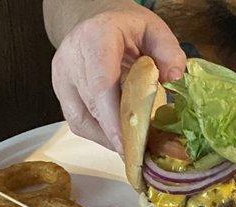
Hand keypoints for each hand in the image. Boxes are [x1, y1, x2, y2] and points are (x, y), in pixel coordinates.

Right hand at [51, 3, 185, 151]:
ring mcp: (62, 76)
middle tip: (141, 154)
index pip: (100, 82)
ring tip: (132, 148)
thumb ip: (169, 52)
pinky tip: (119, 138)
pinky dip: (100, 134)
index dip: (112, 117)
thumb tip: (174, 78)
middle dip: (117, 134)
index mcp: (96, 37)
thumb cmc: (127, 29)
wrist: (97, 21)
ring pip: (81, 119)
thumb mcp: (155, 31)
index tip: (127, 143)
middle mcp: (72, 57)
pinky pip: (78, 121)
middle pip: (92, 106)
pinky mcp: (61, 92)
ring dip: (108, 138)